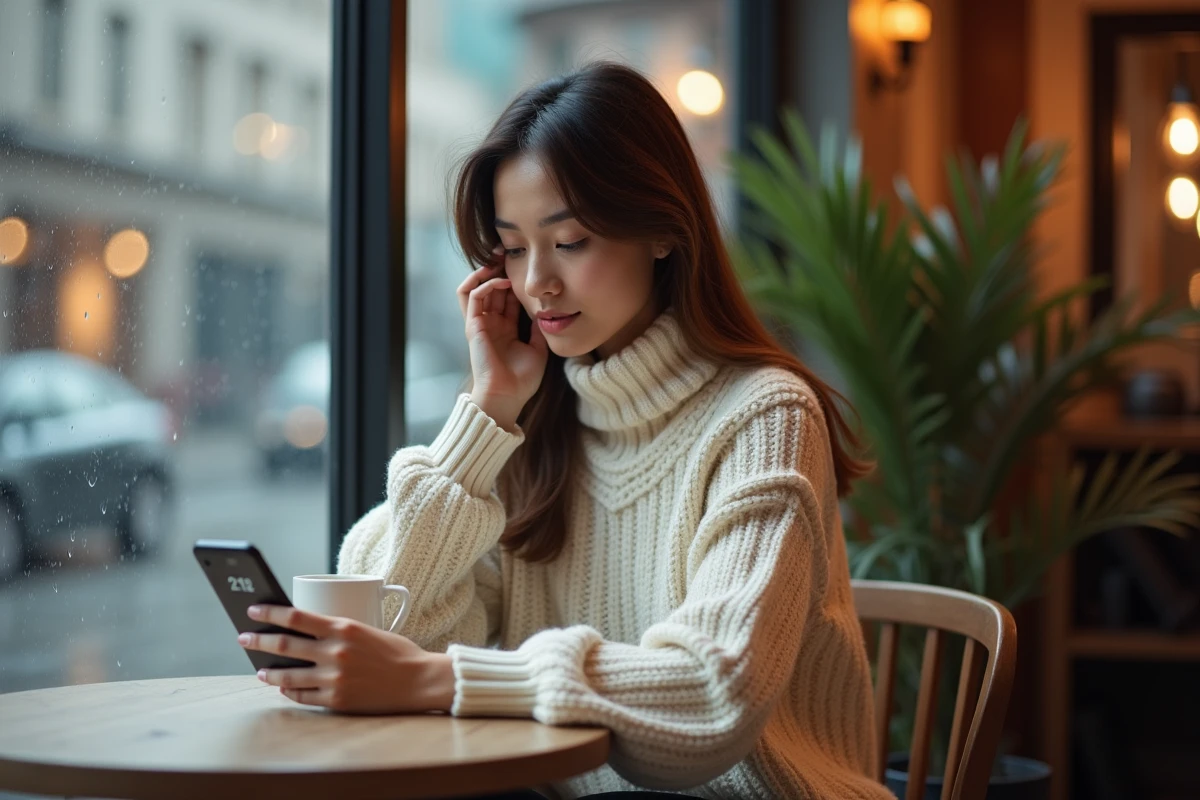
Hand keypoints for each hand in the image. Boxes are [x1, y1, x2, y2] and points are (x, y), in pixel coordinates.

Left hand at [238, 604, 454, 713]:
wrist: (419, 680)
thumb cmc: (396, 652)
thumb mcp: (366, 629)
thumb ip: (336, 630)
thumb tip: (303, 630)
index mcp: (343, 627)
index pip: (295, 617)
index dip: (269, 613)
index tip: (252, 611)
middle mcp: (335, 652)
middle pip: (284, 645)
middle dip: (258, 641)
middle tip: (244, 639)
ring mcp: (334, 678)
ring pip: (288, 675)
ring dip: (268, 672)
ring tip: (259, 670)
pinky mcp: (337, 700)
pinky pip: (302, 696)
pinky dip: (288, 692)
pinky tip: (283, 688)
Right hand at [456, 249, 548, 429]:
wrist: (507, 396)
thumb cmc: (522, 380)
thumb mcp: (538, 349)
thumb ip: (539, 329)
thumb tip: (547, 311)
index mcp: (505, 328)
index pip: (505, 296)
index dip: (512, 279)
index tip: (523, 263)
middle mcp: (491, 324)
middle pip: (490, 287)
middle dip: (497, 268)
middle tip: (508, 251)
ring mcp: (480, 324)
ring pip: (474, 288)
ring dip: (485, 271)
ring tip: (499, 259)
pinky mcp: (473, 326)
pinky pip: (472, 297)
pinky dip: (485, 284)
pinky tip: (501, 281)